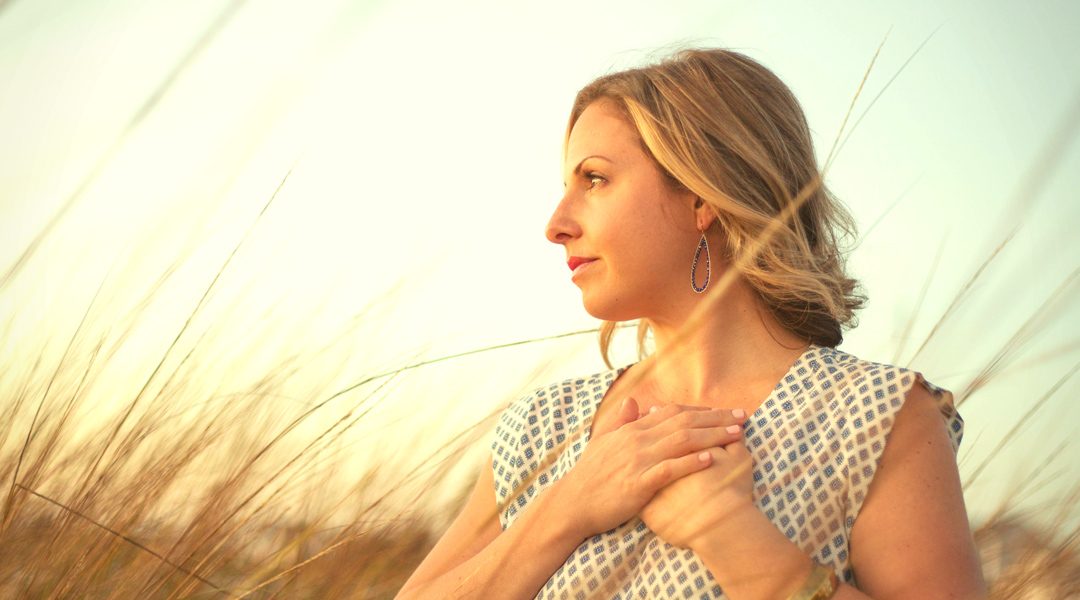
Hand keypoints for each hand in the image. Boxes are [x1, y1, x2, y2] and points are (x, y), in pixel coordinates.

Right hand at [552, 399, 745, 540]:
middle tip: (744, 417)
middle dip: (717, 418)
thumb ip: (619, 420)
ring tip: (736, 435)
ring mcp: (638, 460)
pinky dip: (690, 463)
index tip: (724, 410)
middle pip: (684, 422)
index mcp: (633, 429)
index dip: (701, 410)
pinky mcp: (639, 483)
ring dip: (712, 436)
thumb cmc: (589, 475)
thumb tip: (633, 401)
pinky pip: (669, 470)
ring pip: (681, 441)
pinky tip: (710, 460)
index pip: (673, 412)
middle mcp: (638, 439)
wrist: (572, 503)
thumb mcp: (602, 441)